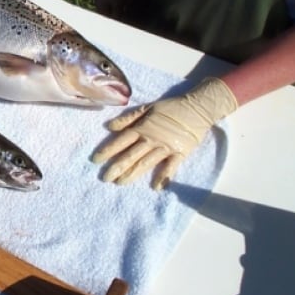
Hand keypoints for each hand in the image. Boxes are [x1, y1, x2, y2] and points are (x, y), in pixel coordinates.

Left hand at [92, 78, 236, 189]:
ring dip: (133, 173)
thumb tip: (110, 127)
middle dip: (116, 167)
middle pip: (131, 155)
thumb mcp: (147, 108)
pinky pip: (171, 167)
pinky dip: (164, 177)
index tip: (95, 160)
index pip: (121, 141)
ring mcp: (166, 147)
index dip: (107, 150)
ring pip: (146, 162)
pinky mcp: (180, 153)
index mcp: (142, 128)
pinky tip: (156, 187)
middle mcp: (152, 139)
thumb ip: (129, 118)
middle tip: (105, 178)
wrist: (198, 108)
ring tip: (120, 183)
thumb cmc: (171, 107)